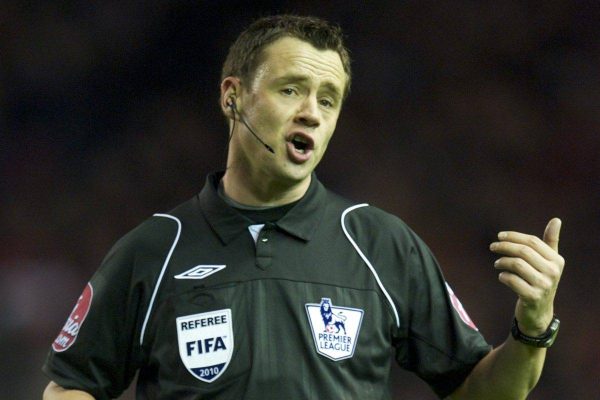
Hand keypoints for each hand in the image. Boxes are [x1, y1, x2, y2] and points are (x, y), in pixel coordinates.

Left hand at [490, 218, 564, 335]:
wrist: (539, 312)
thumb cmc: (540, 281)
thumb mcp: (548, 262)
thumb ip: (550, 241)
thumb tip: (556, 220)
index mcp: (557, 260)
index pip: (532, 241)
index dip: (514, 236)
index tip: (499, 236)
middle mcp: (553, 272)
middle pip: (523, 251)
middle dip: (504, 246)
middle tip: (492, 247)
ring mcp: (544, 285)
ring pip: (516, 264)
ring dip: (502, 261)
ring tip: (496, 263)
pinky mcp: (532, 297)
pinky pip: (512, 280)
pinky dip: (503, 276)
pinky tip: (501, 276)